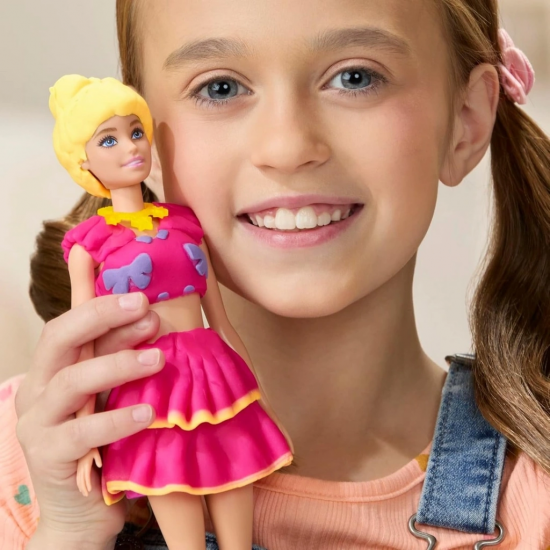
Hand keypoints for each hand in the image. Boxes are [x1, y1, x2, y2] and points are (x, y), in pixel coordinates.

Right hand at [15, 293, 163, 547]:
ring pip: (71, 382)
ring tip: (158, 359)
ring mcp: (38, 424)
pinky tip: (148, 413)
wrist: (82, 512)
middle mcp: (38, 390)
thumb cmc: (103, 444)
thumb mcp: (110, 395)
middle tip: (144, 307)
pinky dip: (116, 419)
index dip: (94, 300)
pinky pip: (82, 433)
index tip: (137, 292)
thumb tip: (151, 318)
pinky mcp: (49, 458)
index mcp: (52, 370)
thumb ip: (119, 360)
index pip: (68, 324)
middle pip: (59, 340)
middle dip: (101, 317)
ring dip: (117, 364)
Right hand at [77, 447, 101, 496]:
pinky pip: (78, 477)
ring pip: (78, 480)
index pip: (86, 477)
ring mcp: (79, 468)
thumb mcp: (96, 452)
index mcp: (86, 465)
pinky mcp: (79, 468)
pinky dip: (78, 483)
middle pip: (81, 480)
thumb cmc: (92, 449)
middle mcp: (81, 468)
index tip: (90, 490)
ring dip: (80, 487)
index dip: (87, 484)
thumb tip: (100, 465)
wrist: (82, 445)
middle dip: (83, 488)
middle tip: (86, 495)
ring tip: (83, 493)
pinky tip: (80, 487)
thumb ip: (98, 459)